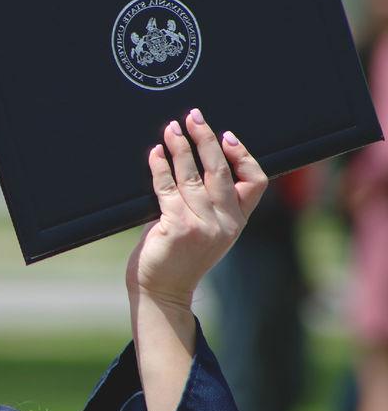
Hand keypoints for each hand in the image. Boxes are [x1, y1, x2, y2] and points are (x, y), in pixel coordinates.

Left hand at [126, 108, 267, 308]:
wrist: (162, 293)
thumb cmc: (177, 257)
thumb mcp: (205, 230)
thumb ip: (206, 202)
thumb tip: (194, 157)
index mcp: (236, 222)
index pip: (256, 182)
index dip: (244, 155)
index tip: (227, 135)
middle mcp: (225, 223)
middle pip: (223, 170)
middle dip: (207, 139)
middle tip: (194, 117)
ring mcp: (203, 225)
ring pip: (193, 175)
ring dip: (181, 147)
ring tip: (171, 129)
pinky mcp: (178, 227)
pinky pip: (168, 187)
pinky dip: (160, 166)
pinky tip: (155, 153)